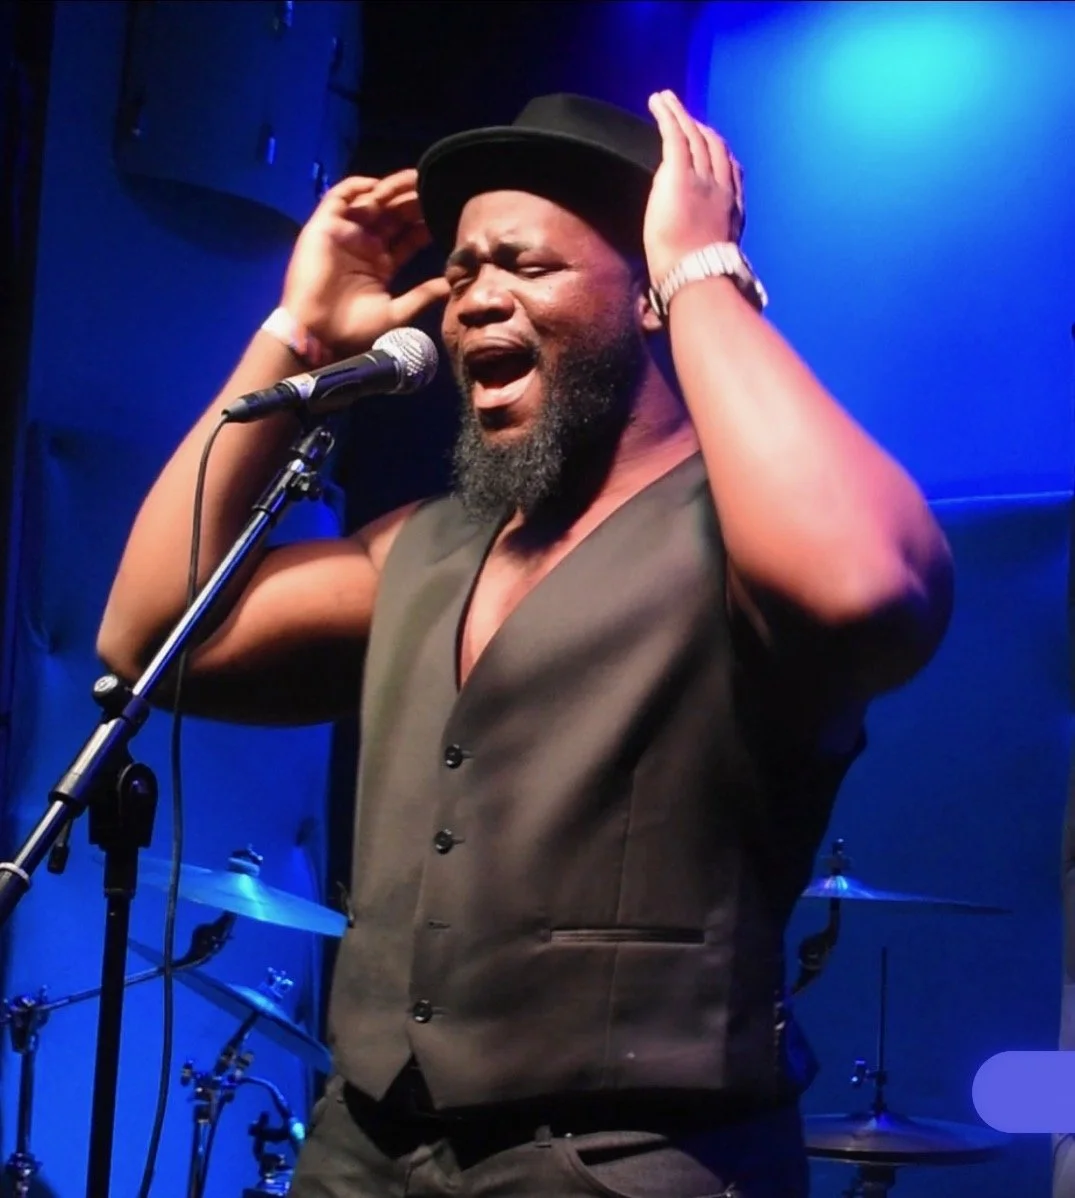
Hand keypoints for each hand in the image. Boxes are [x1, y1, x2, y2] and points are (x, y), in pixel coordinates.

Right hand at [279, 168, 449, 355]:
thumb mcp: (396, 313)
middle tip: (435, 190)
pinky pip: (339, 197)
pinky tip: (379, 186)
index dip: (424, 223)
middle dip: (413, 201)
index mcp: (381, 263)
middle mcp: (364, 244)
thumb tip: (452, 284)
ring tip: (414, 181)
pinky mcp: (324, 226)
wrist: (317, 334)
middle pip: (393, 214)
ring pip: (371, 200)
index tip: (445, 213)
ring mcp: (345, 234)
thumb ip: (422, 295)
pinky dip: (357, 187)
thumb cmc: (353, 329)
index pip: (408, 236)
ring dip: (392, 189)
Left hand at [643, 90, 744, 285]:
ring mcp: (702, 179)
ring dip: (680, 114)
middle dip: (700, 128)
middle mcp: (721, 188)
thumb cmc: (698, 278)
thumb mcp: (712, 257)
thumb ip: (708, 243)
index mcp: (731, 209)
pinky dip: (668, 116)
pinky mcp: (679, 175)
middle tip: (686, 117)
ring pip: (694, 136)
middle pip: (714, 148)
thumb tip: (696, 253)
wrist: (695, 276)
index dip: (720, 154)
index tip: (711, 144)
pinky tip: (658, 103)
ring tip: (666, 100)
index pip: (729, 171)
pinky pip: (675, 136)